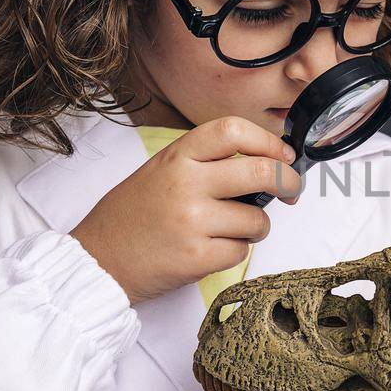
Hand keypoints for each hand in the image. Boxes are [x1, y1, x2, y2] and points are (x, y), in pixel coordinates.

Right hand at [69, 116, 303, 304]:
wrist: (98, 260)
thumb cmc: (134, 215)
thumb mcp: (162, 170)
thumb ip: (207, 163)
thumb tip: (269, 163)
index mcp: (177, 156)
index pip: (234, 130)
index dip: (269, 142)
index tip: (285, 156)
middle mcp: (185, 184)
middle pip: (261, 171)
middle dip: (288, 182)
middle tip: (292, 191)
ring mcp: (191, 221)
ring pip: (258, 220)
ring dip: (255, 227)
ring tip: (229, 229)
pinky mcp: (195, 258)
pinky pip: (241, 251)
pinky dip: (234, 252)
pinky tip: (209, 249)